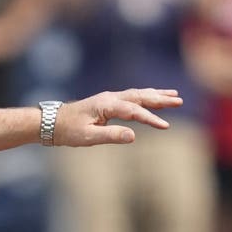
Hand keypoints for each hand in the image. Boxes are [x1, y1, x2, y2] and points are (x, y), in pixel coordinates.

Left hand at [55, 88, 183, 146]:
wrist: (52, 122)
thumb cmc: (68, 131)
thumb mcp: (87, 137)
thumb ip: (110, 136)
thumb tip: (133, 136)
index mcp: (106, 105)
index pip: (134, 111)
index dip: (150, 118)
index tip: (165, 126)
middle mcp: (110, 98)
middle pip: (140, 96)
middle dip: (160, 99)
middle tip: (179, 101)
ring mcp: (109, 98)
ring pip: (137, 94)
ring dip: (156, 95)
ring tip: (174, 96)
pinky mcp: (108, 102)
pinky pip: (131, 98)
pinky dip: (146, 97)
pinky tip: (154, 98)